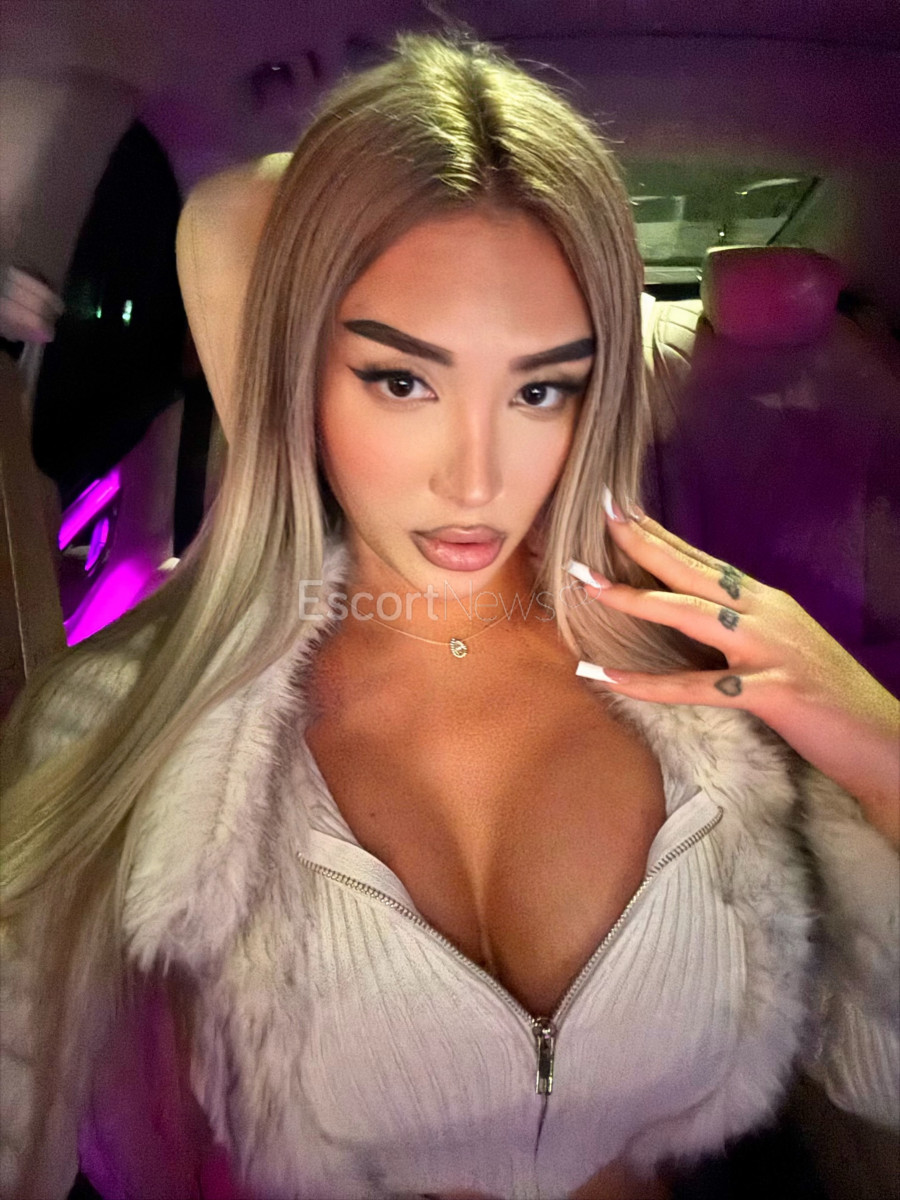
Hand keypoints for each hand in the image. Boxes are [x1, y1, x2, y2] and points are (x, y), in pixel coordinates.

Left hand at [569, 489, 899, 847]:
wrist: (882, 738)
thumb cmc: (826, 696)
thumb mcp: (783, 646)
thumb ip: (743, 626)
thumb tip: (697, 613)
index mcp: (767, 602)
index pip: (704, 560)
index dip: (662, 534)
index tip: (621, 508)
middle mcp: (766, 614)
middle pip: (693, 572)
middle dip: (643, 543)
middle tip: (600, 516)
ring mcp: (769, 650)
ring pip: (690, 615)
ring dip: (634, 598)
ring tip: (587, 584)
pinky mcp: (771, 692)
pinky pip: (695, 688)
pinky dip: (646, 683)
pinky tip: (605, 676)